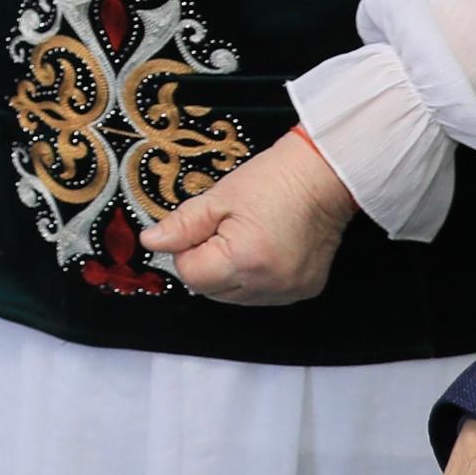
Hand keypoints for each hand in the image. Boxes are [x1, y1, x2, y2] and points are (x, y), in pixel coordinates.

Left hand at [139, 128, 356, 304]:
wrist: (323, 177)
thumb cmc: (273, 180)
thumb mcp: (218, 197)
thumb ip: (182, 224)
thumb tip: (152, 242)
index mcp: (245, 260)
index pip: (191, 276)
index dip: (186, 251)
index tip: (199, 229)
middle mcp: (269, 284)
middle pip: (211, 291)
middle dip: (206, 263)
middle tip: (221, 230)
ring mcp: (289, 291)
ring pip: (235, 297)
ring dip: (228, 274)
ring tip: (244, 238)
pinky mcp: (304, 291)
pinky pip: (262, 295)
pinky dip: (253, 277)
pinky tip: (262, 250)